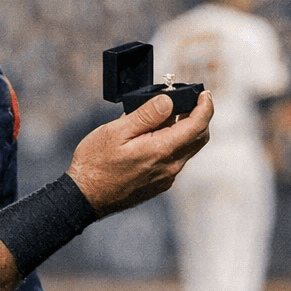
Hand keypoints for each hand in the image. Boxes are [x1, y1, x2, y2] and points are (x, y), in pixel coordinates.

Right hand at [66, 91, 212, 216]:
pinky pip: (175, 159)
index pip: (198, 126)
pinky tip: (153, 134)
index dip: (205, 106)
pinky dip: (173, 142)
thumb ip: (146, 116)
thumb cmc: (95, 163)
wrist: (85, 196)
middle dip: (199, 116)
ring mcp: (166, 177)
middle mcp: (169, 167)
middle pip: (198, 138)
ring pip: (187, 149)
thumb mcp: (116, 132)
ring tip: (165, 113)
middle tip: (187, 99)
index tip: (203, 93)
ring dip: (184, 129)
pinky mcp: (159, 183)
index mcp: (161, 150)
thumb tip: (168, 101)